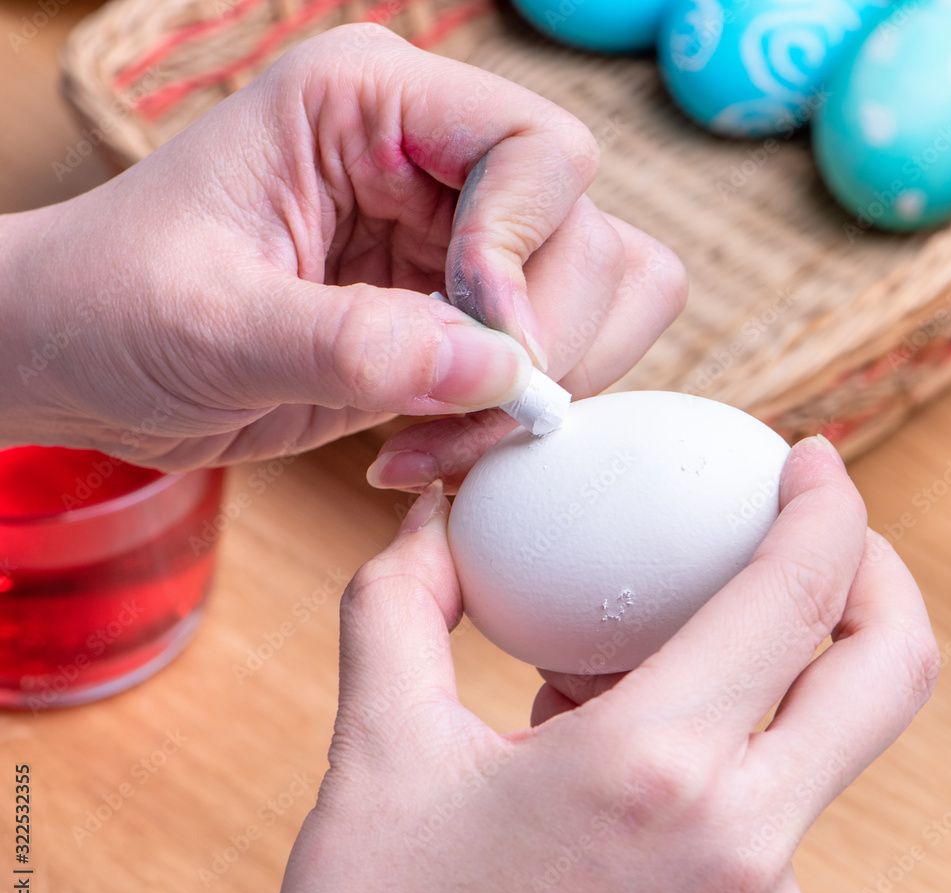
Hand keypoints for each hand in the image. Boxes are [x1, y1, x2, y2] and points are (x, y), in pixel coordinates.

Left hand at [1, 25, 683, 469]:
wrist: (81, 361)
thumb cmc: (111, 307)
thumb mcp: (213, 325)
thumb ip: (355, 344)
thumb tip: (499, 371)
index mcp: (370, 106)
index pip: (538, 149)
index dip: (525, 251)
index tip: (476, 341)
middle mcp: (428, 163)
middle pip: (584, 236)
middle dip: (542, 345)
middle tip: (460, 423)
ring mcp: (448, 243)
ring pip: (590, 300)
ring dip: (539, 391)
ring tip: (437, 445)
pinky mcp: (449, 318)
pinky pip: (543, 364)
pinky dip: (509, 420)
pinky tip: (427, 448)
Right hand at [253, 436, 937, 892]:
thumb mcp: (378, 746)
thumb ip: (404, 602)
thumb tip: (434, 519)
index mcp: (654, 772)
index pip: (796, 597)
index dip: (827, 507)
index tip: (811, 459)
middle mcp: (739, 849)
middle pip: (883, 676)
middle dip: (873, 576)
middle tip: (816, 527)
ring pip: (818, 749)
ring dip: (767, 672)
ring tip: (630, 654)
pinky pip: (777, 823)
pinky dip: (732, 756)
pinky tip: (630, 750)